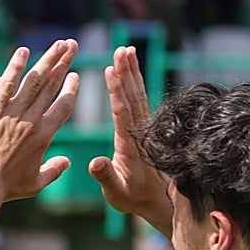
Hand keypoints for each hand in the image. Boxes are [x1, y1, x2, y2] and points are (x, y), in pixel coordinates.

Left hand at [0, 38, 79, 201]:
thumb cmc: (6, 187)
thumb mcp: (35, 183)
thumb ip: (53, 171)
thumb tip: (67, 162)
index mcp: (44, 136)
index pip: (63, 107)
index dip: (70, 90)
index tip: (74, 76)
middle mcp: (33, 121)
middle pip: (52, 86)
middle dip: (64, 63)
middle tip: (72, 45)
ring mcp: (14, 113)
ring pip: (35, 80)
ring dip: (48, 59)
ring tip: (58, 43)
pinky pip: (7, 83)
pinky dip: (16, 66)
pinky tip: (24, 51)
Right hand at [88, 46, 171, 233]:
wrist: (155, 200)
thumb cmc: (132, 197)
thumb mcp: (115, 191)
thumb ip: (105, 176)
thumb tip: (95, 162)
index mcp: (130, 144)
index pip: (122, 113)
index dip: (117, 92)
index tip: (111, 71)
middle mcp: (138, 132)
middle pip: (132, 97)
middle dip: (126, 72)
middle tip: (121, 49)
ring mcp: (143, 129)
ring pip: (138, 94)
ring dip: (132, 72)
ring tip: (127, 50)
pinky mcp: (143, 128)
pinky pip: (139, 100)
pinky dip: (135, 82)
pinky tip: (131, 70)